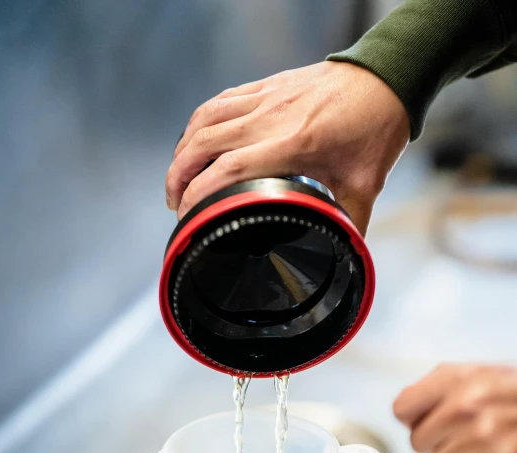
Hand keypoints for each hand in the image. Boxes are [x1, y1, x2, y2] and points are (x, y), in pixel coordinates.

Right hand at [166, 61, 409, 232]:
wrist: (386, 81)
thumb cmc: (376, 131)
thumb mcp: (366, 188)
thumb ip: (348, 226)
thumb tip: (342, 261)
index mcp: (297, 144)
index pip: (231, 168)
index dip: (201, 194)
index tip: (189, 217)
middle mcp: (273, 117)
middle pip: (204, 143)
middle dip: (179, 177)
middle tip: (176, 206)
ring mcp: (265, 98)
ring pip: (204, 120)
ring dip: (182, 151)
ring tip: (177, 180)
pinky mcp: (264, 87)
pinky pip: (217, 103)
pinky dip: (197, 125)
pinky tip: (193, 144)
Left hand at [394, 364, 516, 452]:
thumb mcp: (484, 374)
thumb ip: (443, 386)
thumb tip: (407, 409)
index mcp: (458, 378)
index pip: (403, 408)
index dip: (413, 418)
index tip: (424, 420)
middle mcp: (465, 405)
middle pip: (418, 441)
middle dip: (439, 440)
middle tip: (466, 433)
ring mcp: (480, 437)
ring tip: (488, 443)